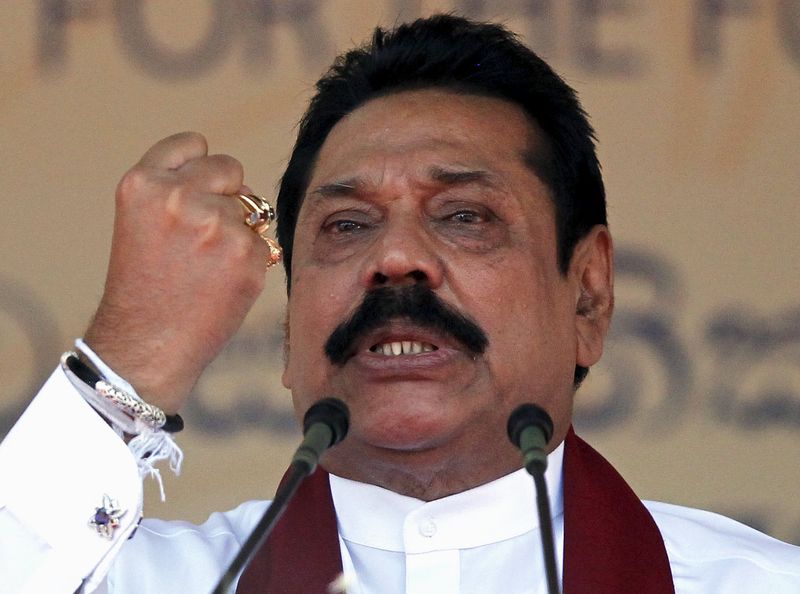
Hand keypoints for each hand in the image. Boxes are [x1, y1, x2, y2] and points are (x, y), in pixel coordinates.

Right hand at [84, 132, 269, 412]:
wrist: (147, 344)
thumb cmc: (146, 286)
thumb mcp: (142, 222)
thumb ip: (180, 190)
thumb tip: (245, 190)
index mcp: (143, 183)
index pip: (191, 144)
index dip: (198, 167)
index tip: (194, 190)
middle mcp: (179, 196)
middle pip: (229, 167)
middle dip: (226, 194)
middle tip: (203, 235)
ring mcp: (216, 223)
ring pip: (250, 210)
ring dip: (237, 233)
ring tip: (205, 268)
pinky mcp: (247, 253)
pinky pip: (263, 243)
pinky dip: (250, 262)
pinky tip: (222, 284)